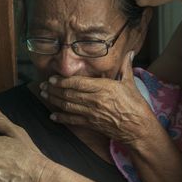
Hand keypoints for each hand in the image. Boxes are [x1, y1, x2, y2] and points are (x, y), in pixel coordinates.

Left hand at [40, 51, 157, 144]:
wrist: (138, 129)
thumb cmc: (135, 105)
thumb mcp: (130, 83)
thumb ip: (125, 67)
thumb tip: (130, 53)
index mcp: (104, 88)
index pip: (78, 83)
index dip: (63, 81)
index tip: (52, 78)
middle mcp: (95, 100)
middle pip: (69, 94)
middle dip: (54, 89)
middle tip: (43, 85)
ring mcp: (92, 113)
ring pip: (68, 106)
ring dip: (54, 100)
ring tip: (44, 95)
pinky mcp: (92, 124)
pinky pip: (73, 121)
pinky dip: (61, 118)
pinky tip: (53, 116)